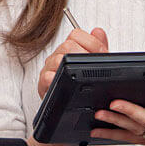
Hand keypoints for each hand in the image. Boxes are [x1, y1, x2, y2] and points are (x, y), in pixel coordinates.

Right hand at [26, 27, 107, 145]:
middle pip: (68, 45)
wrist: (69, 115)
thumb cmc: (81, 90)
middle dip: (83, 54)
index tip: (101, 53)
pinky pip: (46, 77)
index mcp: (69, 50)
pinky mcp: (43, 84)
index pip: (77, 35)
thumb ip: (98, 49)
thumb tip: (98, 30)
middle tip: (92, 67)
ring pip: (57, 59)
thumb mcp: (94, 68)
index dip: (91, 42)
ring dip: (71, 65)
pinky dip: (54, 79)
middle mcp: (57, 57)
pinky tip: (62, 81)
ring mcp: (49, 70)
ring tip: (80, 74)